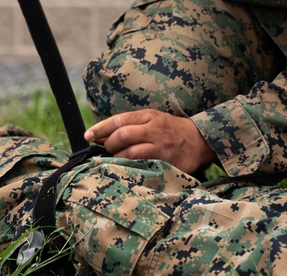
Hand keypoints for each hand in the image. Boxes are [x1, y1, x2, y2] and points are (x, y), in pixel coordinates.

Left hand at [84, 109, 216, 175]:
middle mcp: (154, 130)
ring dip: (117, 158)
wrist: (198, 141)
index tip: (88, 136)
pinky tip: (126, 170)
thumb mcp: (151, 119)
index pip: (119, 120)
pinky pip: (143, 167)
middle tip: (106, 150)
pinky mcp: (166, 163)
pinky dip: (131, 169)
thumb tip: (101, 136)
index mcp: (148, 116)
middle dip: (109, 145)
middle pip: (123, 136)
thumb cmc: (169, 129)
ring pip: (131, 153)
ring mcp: (160, 148)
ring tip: (115, 160)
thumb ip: (128, 125)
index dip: (100, 129)